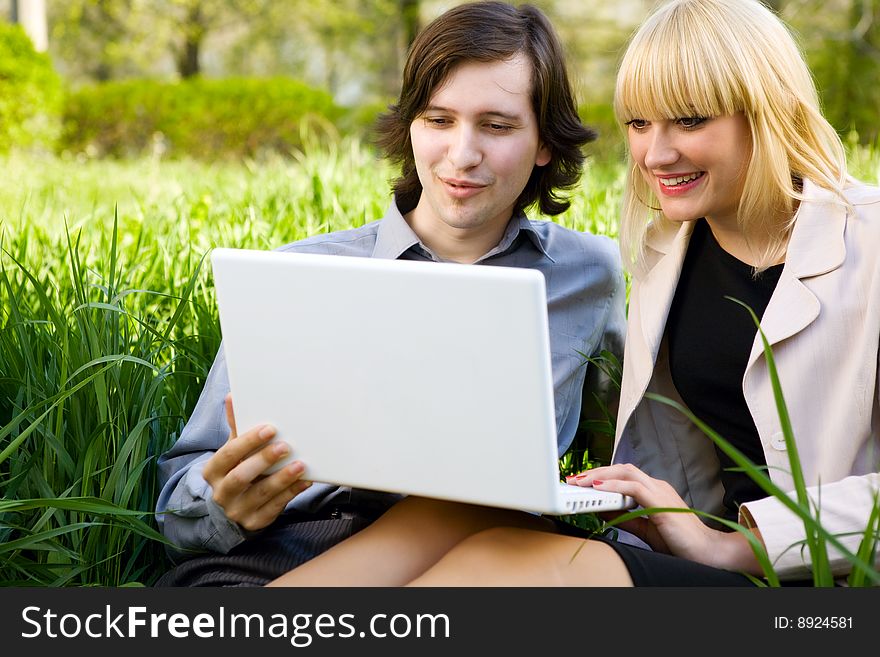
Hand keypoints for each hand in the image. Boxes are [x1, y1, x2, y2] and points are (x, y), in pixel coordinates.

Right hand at [201, 394, 311, 531]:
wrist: (235, 506)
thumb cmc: (238, 469)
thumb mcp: (234, 450)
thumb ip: (237, 428)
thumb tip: (233, 396)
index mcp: (213, 471)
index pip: (228, 454)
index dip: (248, 441)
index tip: (270, 428)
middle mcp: (222, 492)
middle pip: (241, 476)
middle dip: (264, 460)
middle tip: (286, 446)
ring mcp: (237, 510)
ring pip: (261, 494)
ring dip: (282, 478)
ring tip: (301, 465)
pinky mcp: (255, 522)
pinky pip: (275, 507)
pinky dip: (291, 493)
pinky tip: (305, 481)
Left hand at [568, 463, 763, 573]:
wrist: (708, 554)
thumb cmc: (681, 542)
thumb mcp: (645, 527)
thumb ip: (625, 516)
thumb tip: (602, 509)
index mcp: (654, 491)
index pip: (623, 475)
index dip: (600, 476)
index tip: (580, 482)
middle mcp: (657, 486)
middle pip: (621, 469)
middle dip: (595, 472)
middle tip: (574, 479)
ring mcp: (661, 492)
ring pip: (626, 473)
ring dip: (600, 476)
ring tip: (581, 481)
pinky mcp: (662, 503)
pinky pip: (635, 488)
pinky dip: (615, 486)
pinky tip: (600, 489)